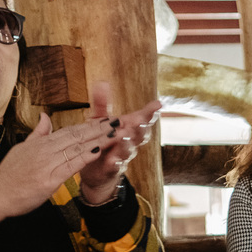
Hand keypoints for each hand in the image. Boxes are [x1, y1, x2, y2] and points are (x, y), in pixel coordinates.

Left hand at [79, 83, 161, 203]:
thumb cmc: (101, 141)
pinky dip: (115, 163)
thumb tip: (102, 82)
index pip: (141, 119)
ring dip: (128, 144)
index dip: (150, 112)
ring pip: (129, 150)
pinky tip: (113, 160)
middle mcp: (129, 142)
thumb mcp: (99, 121)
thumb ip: (102, 104)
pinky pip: (115, 166)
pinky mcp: (112, 169)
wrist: (94, 169)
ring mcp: (122, 156)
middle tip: (141, 120)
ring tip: (125, 137)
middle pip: (139, 134)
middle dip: (141, 127)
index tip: (158, 104)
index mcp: (127, 128)